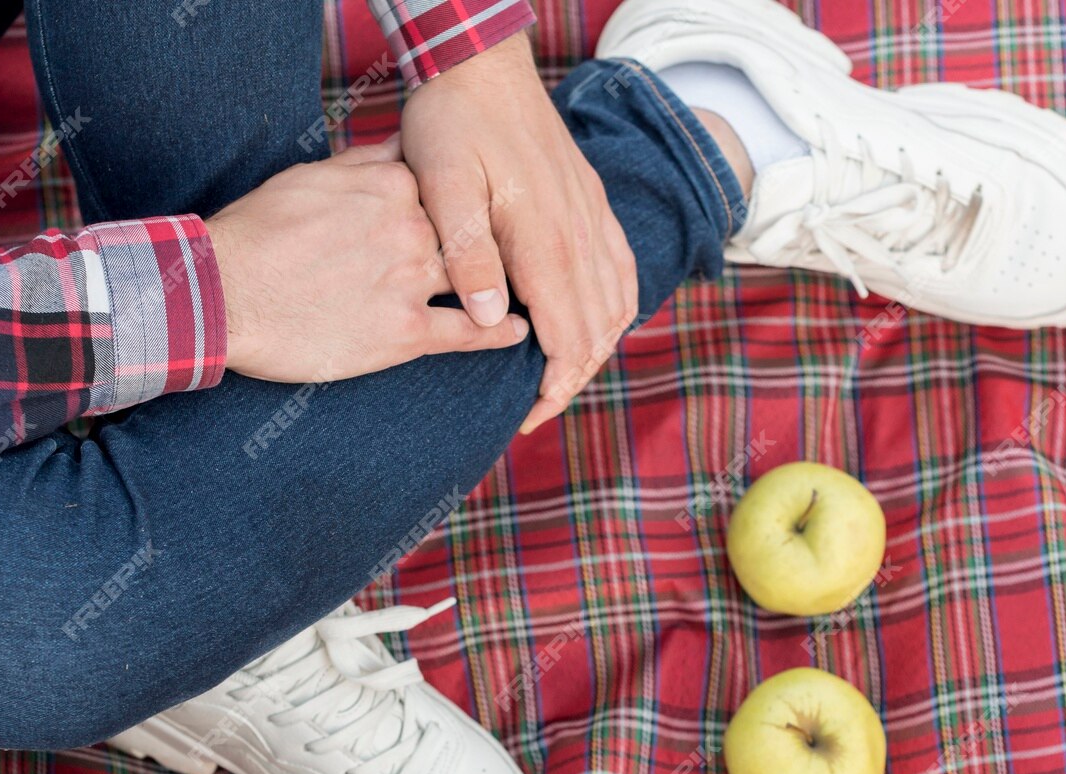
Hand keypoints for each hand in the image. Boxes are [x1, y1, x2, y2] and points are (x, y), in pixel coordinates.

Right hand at [206, 138, 529, 382]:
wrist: (224, 294)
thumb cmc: (257, 233)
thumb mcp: (312, 175)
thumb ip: (366, 162)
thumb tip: (403, 146)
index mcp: (391, 184)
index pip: (449, 191)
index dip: (466, 209)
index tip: (487, 218)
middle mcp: (410, 227)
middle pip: (470, 236)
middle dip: (491, 250)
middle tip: (519, 261)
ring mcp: (411, 280)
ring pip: (476, 281)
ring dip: (503, 289)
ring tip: (529, 297)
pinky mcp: (404, 333)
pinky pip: (469, 331)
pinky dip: (498, 331)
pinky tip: (519, 333)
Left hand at [401, 34, 636, 433]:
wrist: (481, 63)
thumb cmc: (451, 124)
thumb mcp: (443, 186)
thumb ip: (469, 254)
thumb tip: (493, 321)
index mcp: (546, 240)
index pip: (568, 338)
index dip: (553, 389)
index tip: (528, 418)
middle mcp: (581, 234)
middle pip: (598, 332)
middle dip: (573, 381)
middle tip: (537, 413)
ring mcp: (594, 217)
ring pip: (617, 306)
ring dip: (596, 349)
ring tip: (561, 380)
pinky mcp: (593, 202)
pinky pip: (623, 270)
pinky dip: (615, 310)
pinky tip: (595, 324)